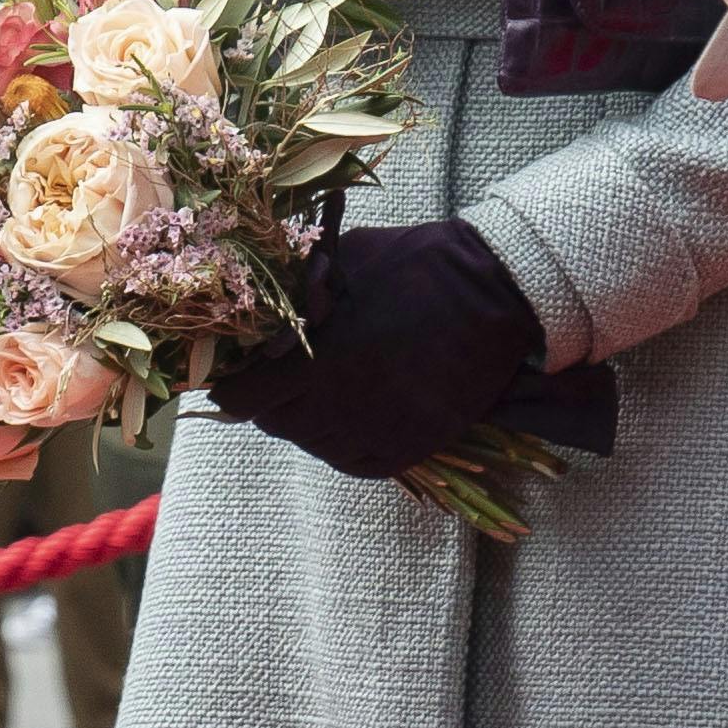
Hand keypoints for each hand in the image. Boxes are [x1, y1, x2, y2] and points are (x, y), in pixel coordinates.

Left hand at [207, 219, 569, 481]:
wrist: (492, 290)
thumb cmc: (407, 264)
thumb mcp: (333, 265)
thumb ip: (290, 300)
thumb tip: (254, 320)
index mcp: (310, 363)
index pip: (239, 400)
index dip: (235, 382)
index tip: (242, 368)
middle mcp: (339, 408)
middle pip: (274, 425)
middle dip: (271, 399)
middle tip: (285, 374)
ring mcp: (379, 432)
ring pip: (314, 445)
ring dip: (309, 421)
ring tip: (326, 388)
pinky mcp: (414, 446)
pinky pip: (356, 462)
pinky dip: (346, 443)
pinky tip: (354, 412)